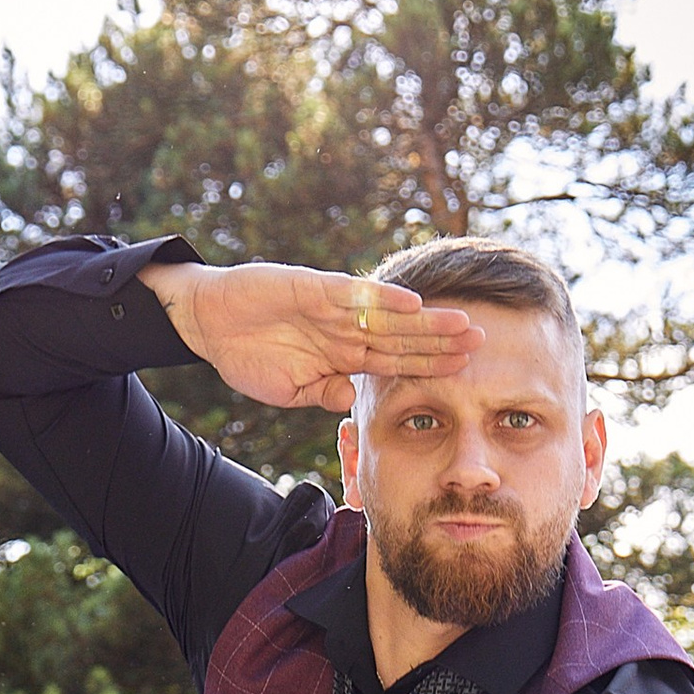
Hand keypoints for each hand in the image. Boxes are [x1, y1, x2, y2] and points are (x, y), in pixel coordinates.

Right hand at [145, 257, 481, 413]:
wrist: (209, 323)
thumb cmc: (248, 357)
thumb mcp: (292, 390)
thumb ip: (327, 393)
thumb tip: (357, 405)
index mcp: (344, 355)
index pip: (397, 361)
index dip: (431, 365)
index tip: (467, 371)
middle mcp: (346, 329)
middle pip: (403, 336)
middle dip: (442, 341)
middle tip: (484, 341)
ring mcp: (332, 308)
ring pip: (388, 315)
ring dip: (425, 320)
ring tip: (462, 323)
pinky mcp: (311, 288)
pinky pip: (352, 295)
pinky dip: (380, 300)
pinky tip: (411, 305)